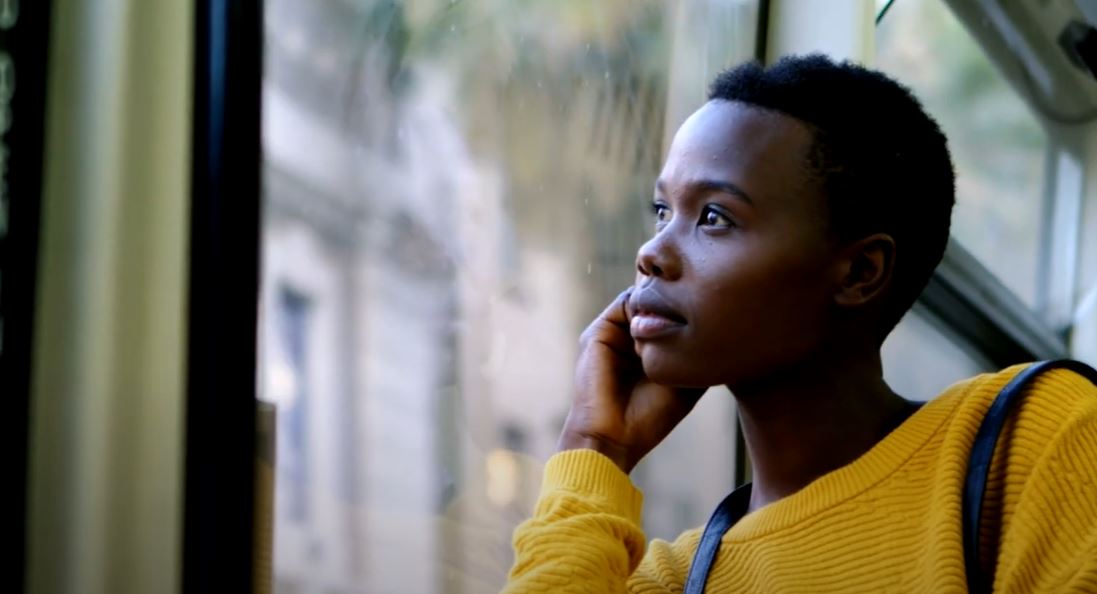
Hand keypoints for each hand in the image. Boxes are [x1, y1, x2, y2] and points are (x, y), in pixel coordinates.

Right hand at [558, 289, 705, 473]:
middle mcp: (628, 341)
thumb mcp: (684, 383)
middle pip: (657, 304)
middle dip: (678, 301)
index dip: (690, 311)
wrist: (614, 438)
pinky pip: (625, 304)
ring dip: (662, 305)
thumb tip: (717, 327)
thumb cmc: (649, 418)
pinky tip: (658, 329)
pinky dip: (644, 309)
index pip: (669, 318)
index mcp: (646, 353)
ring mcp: (612, 335)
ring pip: (643, 300)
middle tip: (702, 306)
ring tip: (679, 321)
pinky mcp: (597, 334)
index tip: (714, 313)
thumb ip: (694, 354)